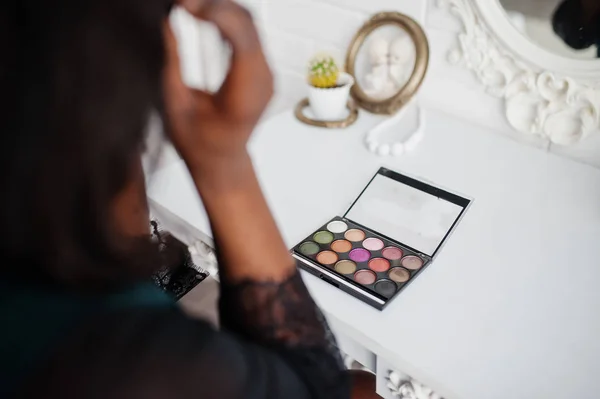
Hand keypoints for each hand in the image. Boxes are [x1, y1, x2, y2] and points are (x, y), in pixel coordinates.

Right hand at [162, 0, 272, 170]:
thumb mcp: (175, 105)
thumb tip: (164, 22)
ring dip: (219, 7)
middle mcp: (263, 81)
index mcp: (245, 96)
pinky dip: (224, 15)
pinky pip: (247, 31)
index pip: (242, 41)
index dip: (215, 14)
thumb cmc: (198, 144)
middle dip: (213, 4)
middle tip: (181, 2)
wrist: (221, 160)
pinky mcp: (260, 67)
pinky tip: (201, 12)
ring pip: (248, 22)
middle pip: (247, 24)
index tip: (183, 5)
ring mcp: (266, 73)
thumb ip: (171, 63)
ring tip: (188, 5)